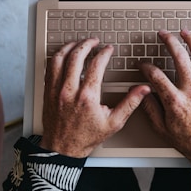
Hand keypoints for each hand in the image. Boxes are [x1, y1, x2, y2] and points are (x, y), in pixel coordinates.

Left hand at [39, 38, 149, 157]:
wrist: (62, 149)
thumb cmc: (86, 138)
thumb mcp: (114, 123)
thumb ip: (130, 103)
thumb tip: (143, 90)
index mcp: (87, 97)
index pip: (96, 65)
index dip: (104, 53)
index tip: (108, 50)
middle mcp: (69, 91)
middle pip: (76, 56)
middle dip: (87, 44)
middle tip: (94, 41)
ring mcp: (56, 90)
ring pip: (59, 59)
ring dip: (70, 47)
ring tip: (78, 43)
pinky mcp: (47, 92)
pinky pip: (49, 68)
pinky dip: (57, 57)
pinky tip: (64, 55)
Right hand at [139, 29, 190, 166]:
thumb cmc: (188, 142)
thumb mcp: (161, 129)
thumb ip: (150, 109)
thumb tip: (141, 94)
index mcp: (175, 102)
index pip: (156, 76)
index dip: (146, 67)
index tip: (143, 65)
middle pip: (180, 59)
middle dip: (169, 42)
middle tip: (163, 34)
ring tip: (185, 33)